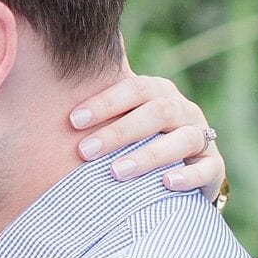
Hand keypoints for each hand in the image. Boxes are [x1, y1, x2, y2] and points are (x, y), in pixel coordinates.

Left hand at [70, 68, 224, 199]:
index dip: (105, 102)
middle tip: (85, 152)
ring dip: (148, 155)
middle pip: (156, 112)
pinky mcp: (214, 167)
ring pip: (182, 139)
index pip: (134, 88)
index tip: (73, 120)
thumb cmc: (136, 141)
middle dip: (119, 132)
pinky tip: (165, 184)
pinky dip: (187, 175)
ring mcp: (201, 137)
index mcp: (158, 93)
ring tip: (117, 172)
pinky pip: (206, 168)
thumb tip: (43, 73)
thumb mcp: (118, 120)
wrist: (181, 170)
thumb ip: (93, 104)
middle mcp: (183, 110)